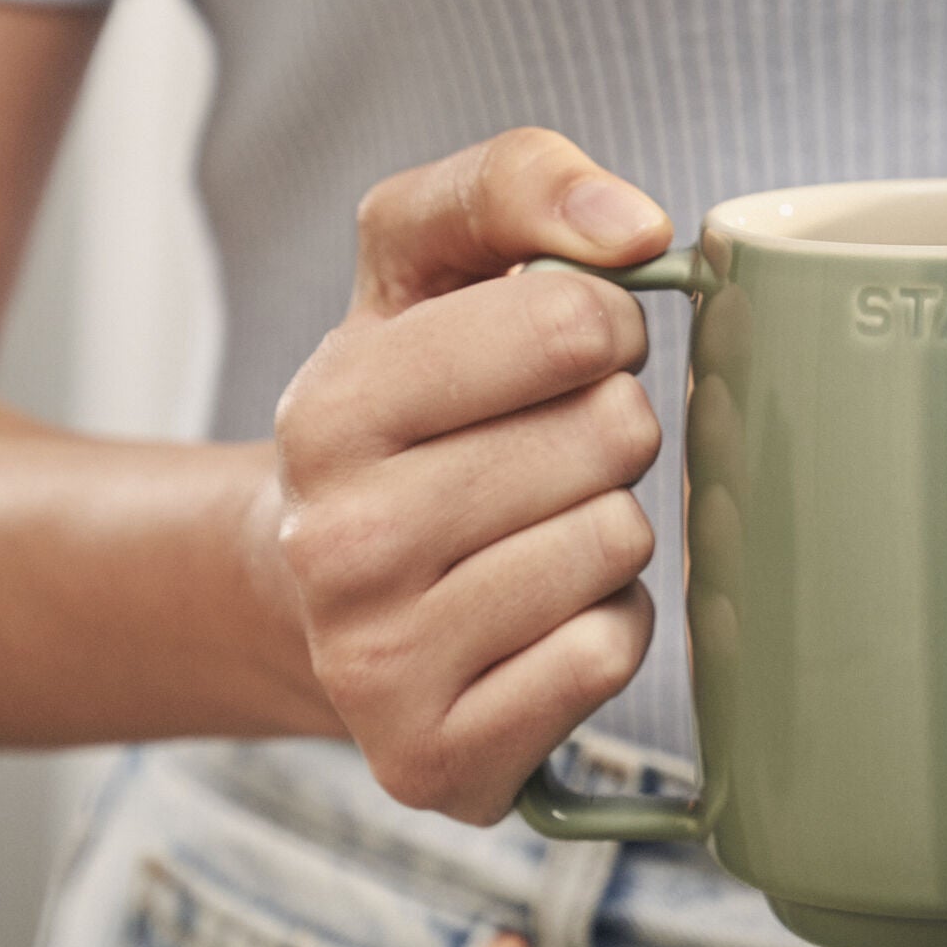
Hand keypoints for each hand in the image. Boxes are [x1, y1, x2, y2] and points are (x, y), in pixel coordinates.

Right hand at [249, 127, 674, 823]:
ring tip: (528, 534)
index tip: (564, 350)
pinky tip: (532, 620)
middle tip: (540, 454)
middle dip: (606, 431)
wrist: (309, 592)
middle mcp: (335, 544)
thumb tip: (637, 225)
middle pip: (612, 437)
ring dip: (606, 533)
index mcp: (330, 408)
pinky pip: (607, 657)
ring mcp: (378, 665)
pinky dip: (602, 632)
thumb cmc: (402, 412)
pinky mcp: (435, 761)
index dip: (602, 323)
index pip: (571, 320)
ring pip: (617, 548)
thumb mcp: (420, 266)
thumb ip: (513, 185)